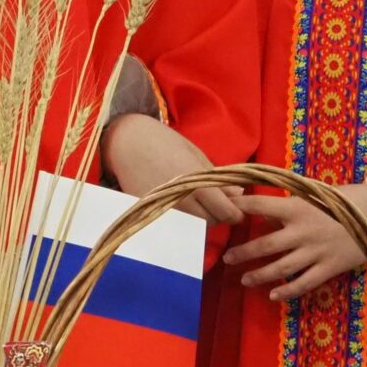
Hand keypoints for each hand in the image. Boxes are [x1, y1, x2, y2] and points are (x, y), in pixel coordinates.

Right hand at [101, 114, 244, 224]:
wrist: (127, 142)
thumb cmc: (165, 142)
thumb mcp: (196, 155)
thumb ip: (218, 178)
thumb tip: (239, 194)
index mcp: (198, 181)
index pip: (225, 210)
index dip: (235, 213)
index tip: (236, 209)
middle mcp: (183, 199)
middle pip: (212, 221)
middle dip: (220, 215)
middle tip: (218, 203)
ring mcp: (166, 208)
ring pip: (195, 225)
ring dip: (202, 217)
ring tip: (200, 202)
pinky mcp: (152, 211)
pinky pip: (178, 222)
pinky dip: (185, 217)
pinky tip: (183, 204)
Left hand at [222, 194, 366, 301]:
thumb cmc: (344, 201)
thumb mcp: (315, 195)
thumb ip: (290, 206)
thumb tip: (262, 214)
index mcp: (298, 207)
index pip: (260, 206)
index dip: (240, 209)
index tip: (223, 212)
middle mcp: (303, 230)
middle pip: (266, 245)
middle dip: (244, 252)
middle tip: (227, 258)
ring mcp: (316, 251)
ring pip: (281, 268)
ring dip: (260, 275)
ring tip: (244, 279)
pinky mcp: (329, 267)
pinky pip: (304, 283)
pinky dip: (287, 291)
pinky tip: (274, 295)